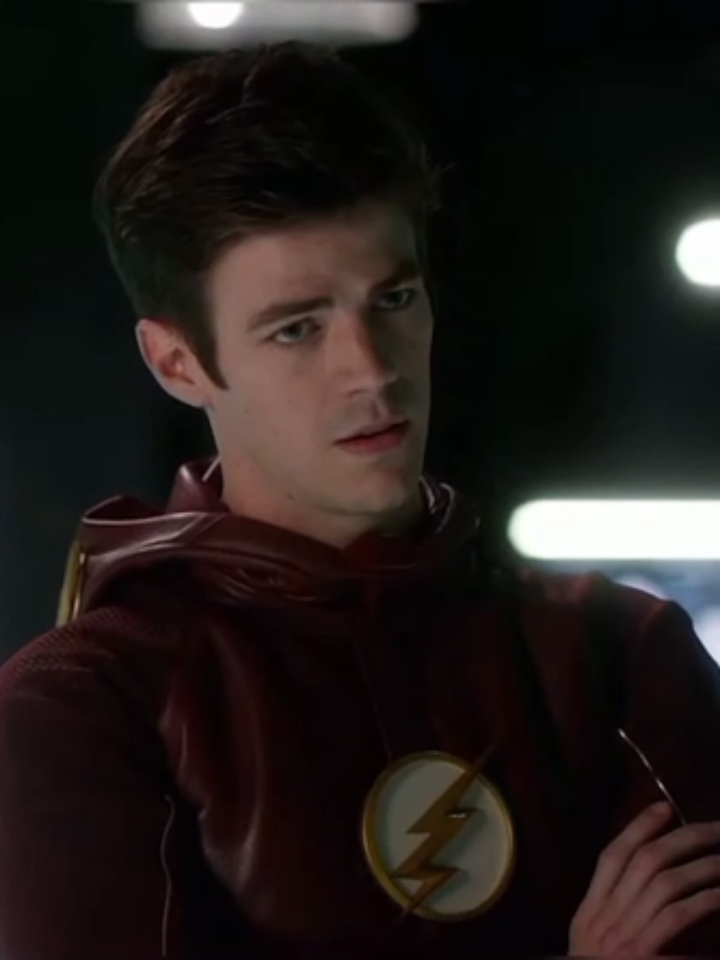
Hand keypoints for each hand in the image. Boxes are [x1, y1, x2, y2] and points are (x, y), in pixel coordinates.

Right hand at [568, 801, 719, 955]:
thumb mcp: (597, 947)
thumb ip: (617, 917)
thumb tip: (652, 881)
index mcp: (588, 916)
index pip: (611, 858)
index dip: (638, 828)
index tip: (664, 807)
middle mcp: (603, 921)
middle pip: (644, 863)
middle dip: (683, 839)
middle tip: (715, 827)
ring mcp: (623, 940)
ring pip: (665, 884)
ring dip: (702, 866)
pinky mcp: (643, 957)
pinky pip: (677, 916)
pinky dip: (703, 901)